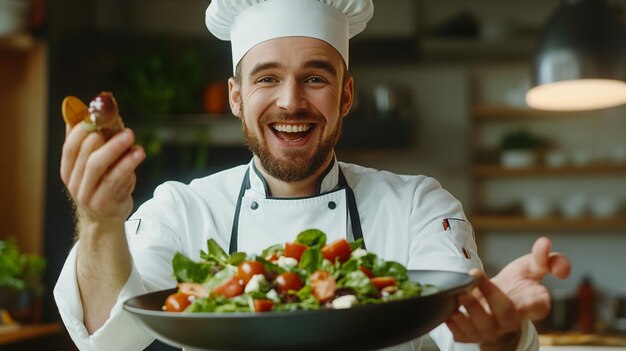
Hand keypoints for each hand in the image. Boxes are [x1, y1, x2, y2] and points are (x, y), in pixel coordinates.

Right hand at [60, 123, 144, 225]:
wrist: (105, 221)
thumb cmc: (101, 188)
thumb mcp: (91, 168)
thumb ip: (88, 145)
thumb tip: (83, 113)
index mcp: (68, 170)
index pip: (70, 147)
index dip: (82, 130)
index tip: (97, 116)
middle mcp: (74, 182)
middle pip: (85, 154)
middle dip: (102, 136)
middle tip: (120, 124)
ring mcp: (87, 194)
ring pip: (97, 166)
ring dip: (115, 148)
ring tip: (131, 135)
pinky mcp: (104, 202)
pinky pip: (115, 179)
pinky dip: (127, 164)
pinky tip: (139, 153)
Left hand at [445, 237, 570, 347]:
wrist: (494, 301)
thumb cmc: (517, 284)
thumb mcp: (532, 268)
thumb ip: (544, 257)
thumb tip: (546, 243)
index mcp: (532, 305)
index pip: (538, 307)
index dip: (535, 305)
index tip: (529, 299)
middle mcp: (512, 321)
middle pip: (505, 312)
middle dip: (491, 293)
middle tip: (475, 274)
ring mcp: (492, 330)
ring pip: (483, 326)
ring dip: (470, 309)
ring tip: (460, 293)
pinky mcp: (472, 334)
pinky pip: (463, 334)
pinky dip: (454, 323)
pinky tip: (450, 310)